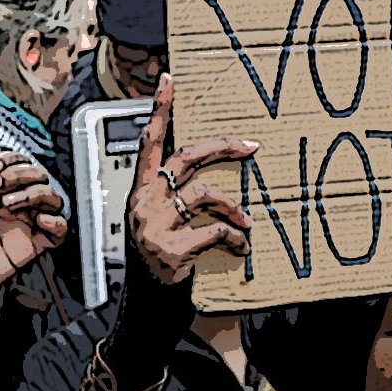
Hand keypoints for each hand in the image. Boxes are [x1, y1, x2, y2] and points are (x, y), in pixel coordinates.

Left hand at [0, 153, 67, 283]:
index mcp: (7, 189)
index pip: (21, 162)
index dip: (9, 160)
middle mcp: (22, 201)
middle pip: (40, 175)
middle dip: (17, 175)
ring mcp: (34, 220)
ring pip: (53, 197)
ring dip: (31, 194)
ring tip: (7, 205)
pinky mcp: (42, 242)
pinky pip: (61, 227)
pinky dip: (55, 221)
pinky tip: (41, 221)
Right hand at [127, 73, 255, 284]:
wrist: (146, 312)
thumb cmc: (161, 264)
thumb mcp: (159, 226)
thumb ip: (176, 199)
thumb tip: (213, 182)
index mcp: (139, 193)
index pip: (148, 143)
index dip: (158, 109)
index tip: (168, 79)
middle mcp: (142, 204)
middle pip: (185, 158)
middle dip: (222, 147)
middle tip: (251, 146)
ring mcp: (153, 226)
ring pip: (205, 194)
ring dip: (233, 209)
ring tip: (246, 224)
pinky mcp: (170, 249)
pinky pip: (215, 231)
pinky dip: (234, 239)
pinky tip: (240, 249)